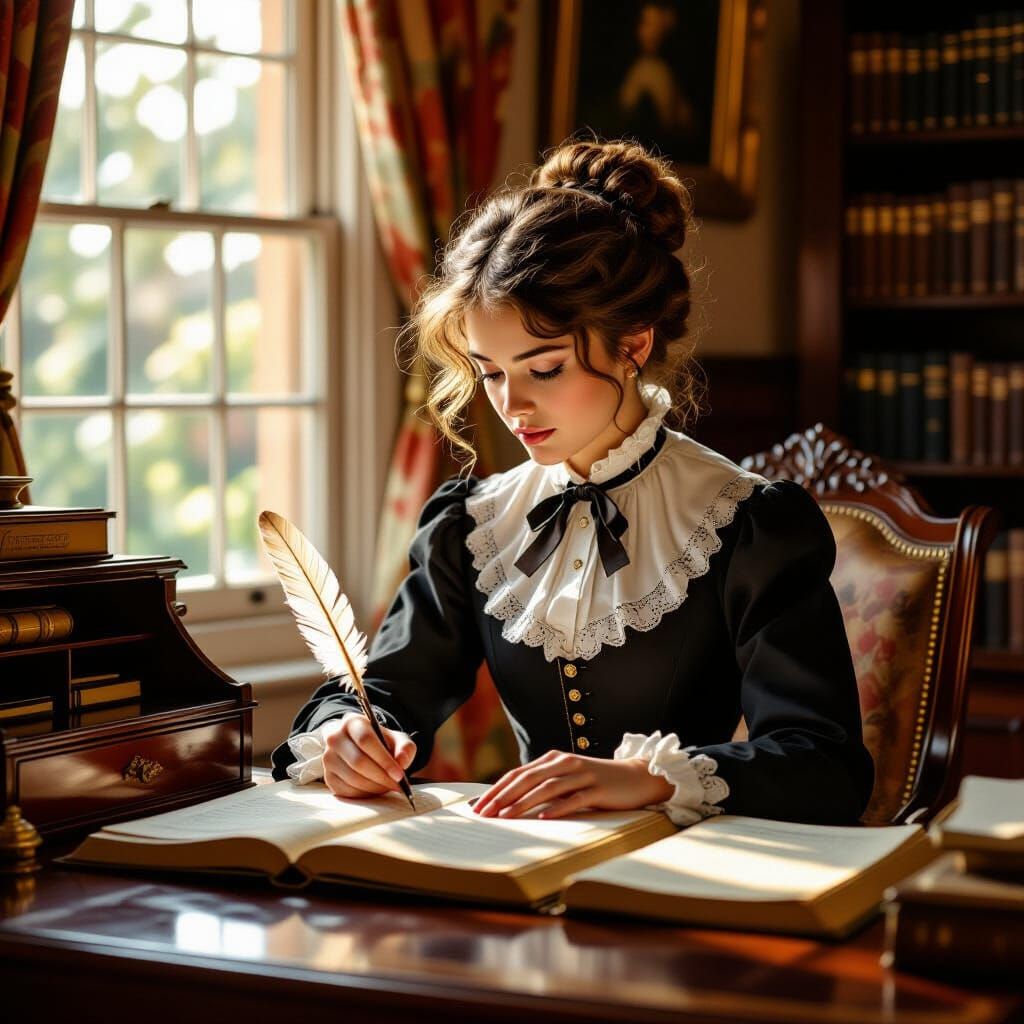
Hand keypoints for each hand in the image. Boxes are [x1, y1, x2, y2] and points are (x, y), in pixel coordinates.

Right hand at [322, 712, 416, 798]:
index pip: (366, 740)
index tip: (399, 774)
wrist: (359, 748)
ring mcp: (328, 759)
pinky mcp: (328, 777)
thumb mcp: (396, 739)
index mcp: (352, 722)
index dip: (384, 760)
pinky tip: (376, 789)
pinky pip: (347, 790)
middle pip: (358, 762)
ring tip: (389, 786)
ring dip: (375, 787)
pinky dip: (365, 794)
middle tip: (398, 785)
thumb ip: (405, 747)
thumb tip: (402, 762)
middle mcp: (335, 738)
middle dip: (381, 777)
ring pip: (353, 778)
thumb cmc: (380, 743)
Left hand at [471, 750, 673, 819]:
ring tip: (506, 817)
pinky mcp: (597, 789)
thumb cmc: (596, 781)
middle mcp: (564, 763)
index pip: (518, 774)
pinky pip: (574, 799)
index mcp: (553, 760)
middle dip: (502, 797)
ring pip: (547, 788)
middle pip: (527, 779)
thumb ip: (543, 785)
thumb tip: (511, 803)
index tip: (478, 807)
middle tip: (484, 814)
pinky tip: (543, 818)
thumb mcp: (567, 779)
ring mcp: (581, 775)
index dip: (496, 790)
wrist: (636, 777)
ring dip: (523, 803)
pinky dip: (557, 808)